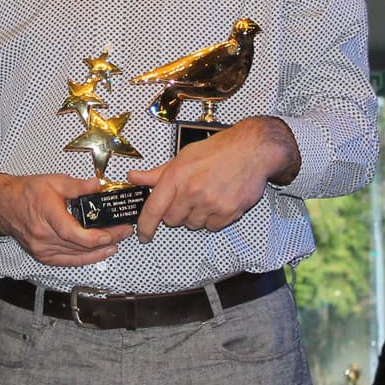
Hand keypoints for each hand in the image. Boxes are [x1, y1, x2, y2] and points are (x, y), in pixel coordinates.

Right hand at [0, 172, 132, 265]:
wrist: (4, 205)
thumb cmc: (27, 192)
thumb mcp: (53, 181)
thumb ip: (77, 186)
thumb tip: (97, 185)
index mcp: (47, 215)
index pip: (75, 234)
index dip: (96, 237)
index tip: (113, 232)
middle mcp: (43, 236)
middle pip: (80, 246)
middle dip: (106, 240)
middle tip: (124, 232)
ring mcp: (42, 249)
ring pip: (76, 256)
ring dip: (99, 251)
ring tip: (117, 242)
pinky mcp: (42, 256)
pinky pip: (68, 262)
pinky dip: (85, 259)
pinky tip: (99, 254)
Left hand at [125, 116, 299, 242]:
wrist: (251, 150)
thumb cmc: (217, 151)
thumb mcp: (183, 156)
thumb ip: (158, 173)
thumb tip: (134, 178)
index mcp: (177, 176)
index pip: (154, 208)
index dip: (145, 226)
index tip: (143, 235)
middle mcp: (192, 191)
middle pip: (172, 220)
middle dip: (176, 213)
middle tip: (187, 197)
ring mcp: (211, 203)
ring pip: (192, 224)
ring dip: (195, 215)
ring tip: (206, 195)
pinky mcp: (228, 212)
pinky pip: (212, 227)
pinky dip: (213, 218)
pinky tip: (218, 200)